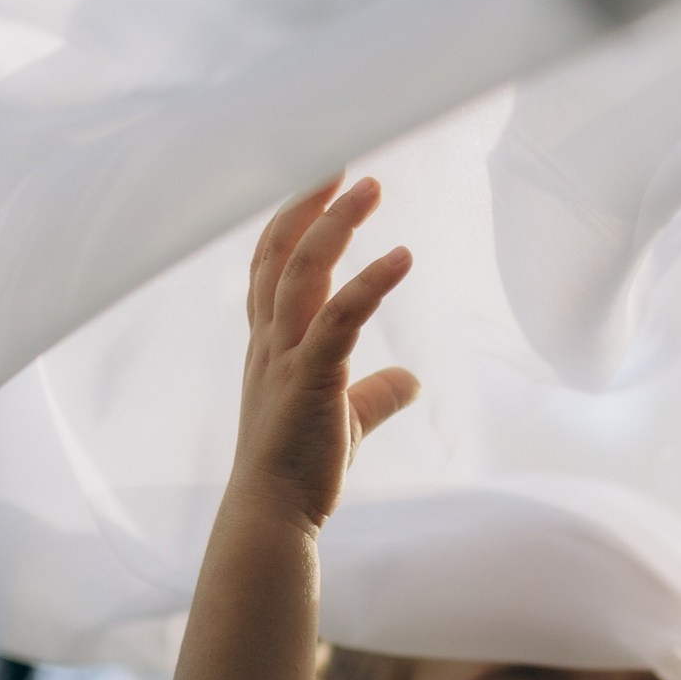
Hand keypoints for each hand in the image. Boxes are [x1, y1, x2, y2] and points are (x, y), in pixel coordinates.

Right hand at [232, 176, 417, 528]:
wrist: (274, 515)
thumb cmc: (301, 470)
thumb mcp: (347, 421)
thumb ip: (377, 394)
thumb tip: (411, 379)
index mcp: (269, 345)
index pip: (270, 267)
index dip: (291, 222)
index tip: (320, 185)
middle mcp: (269, 342)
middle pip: (281, 254)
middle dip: (310, 204)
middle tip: (343, 164)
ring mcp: (285, 358)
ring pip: (304, 273)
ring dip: (337, 225)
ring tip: (370, 186)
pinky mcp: (311, 378)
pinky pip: (341, 317)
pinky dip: (370, 282)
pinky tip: (401, 256)